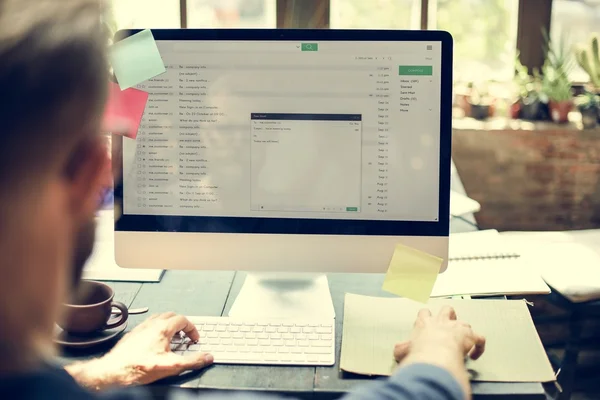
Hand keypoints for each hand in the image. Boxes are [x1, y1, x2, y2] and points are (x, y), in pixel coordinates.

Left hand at [66, 313, 212, 389]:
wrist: (114, 372)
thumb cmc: (138, 368)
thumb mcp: (172, 366)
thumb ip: (192, 361)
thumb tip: (207, 357)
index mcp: (162, 328)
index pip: (183, 320)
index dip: (192, 329)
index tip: (194, 339)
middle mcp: (151, 324)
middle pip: (171, 316)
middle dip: (181, 325)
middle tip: (186, 336)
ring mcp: (141, 328)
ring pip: (158, 318)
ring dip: (169, 325)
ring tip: (173, 337)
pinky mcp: (133, 334)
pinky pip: (148, 325)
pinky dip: (157, 329)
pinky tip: (155, 342)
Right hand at [393, 306, 485, 398]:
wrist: (434, 355)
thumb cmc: (419, 352)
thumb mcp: (402, 350)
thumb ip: (401, 348)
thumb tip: (398, 351)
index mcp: (424, 323)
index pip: (424, 313)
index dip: (426, 317)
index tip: (427, 323)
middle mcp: (441, 321)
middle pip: (447, 310)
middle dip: (448, 316)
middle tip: (448, 325)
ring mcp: (457, 327)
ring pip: (464, 322)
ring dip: (464, 331)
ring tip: (463, 340)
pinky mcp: (470, 336)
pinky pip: (479, 339)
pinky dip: (478, 346)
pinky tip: (474, 355)